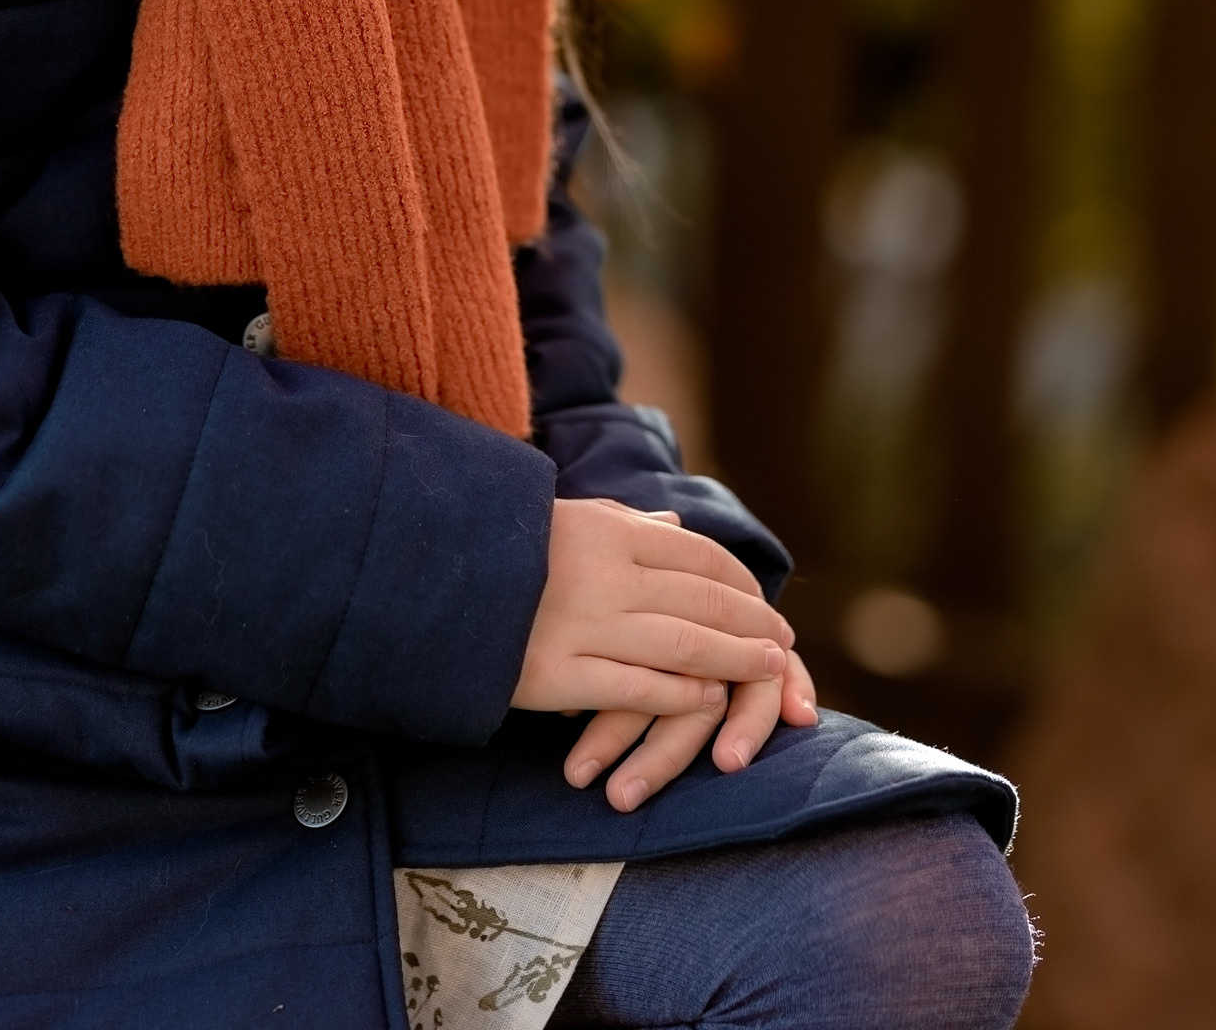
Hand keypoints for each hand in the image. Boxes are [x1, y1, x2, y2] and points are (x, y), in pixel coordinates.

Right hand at [511, 501, 814, 809]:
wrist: (432, 575)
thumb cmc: (507, 545)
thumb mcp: (569, 517)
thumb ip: (628, 524)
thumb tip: (677, 524)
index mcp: (608, 529)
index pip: (697, 555)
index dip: (740, 583)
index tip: (766, 604)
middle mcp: (604, 573)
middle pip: (701, 599)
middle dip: (751, 622)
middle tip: (783, 644)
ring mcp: (582, 625)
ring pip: (681, 643)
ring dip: (733, 658)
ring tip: (767, 669)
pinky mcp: (558, 674)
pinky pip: (636, 686)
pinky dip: (681, 694)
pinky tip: (710, 699)